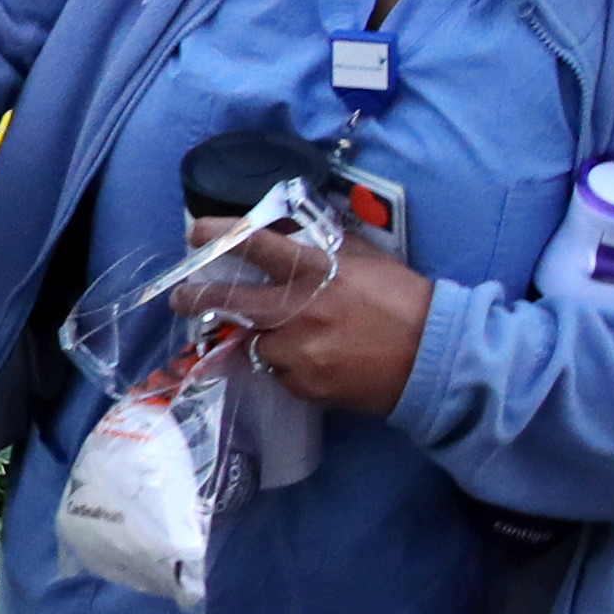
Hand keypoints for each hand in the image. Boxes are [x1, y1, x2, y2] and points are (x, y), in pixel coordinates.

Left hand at [176, 231, 434, 416]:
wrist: (434, 357)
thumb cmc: (402, 301)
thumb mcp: (365, 258)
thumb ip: (323, 243)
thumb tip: (287, 228)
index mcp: (317, 270)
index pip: (256, 243)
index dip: (219, 234)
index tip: (194, 231)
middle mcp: (300, 309)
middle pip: (229, 301)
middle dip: (194, 297)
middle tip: (180, 297)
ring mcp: (299, 350)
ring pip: (256, 343)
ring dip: (264, 338)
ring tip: (295, 336)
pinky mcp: (304, 384)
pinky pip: (279, 372)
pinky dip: (287, 365)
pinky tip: (316, 359)